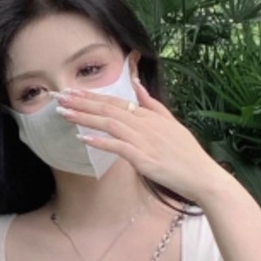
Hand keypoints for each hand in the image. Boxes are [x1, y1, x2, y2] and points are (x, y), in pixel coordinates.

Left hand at [59, 73, 220, 201]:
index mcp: (149, 115)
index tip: (72, 91)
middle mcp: (145, 124)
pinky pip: (118, 147)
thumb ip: (152, 104)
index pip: (116, 101)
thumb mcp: (170, 122)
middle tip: (59, 97)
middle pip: (108, 109)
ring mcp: (144, 140)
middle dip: (82, 102)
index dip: (92, 96)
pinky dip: (100, 141)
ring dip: (85, 117)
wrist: (201, 174)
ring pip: (109, 123)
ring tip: (64, 113)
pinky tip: (82, 139)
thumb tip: (138, 86)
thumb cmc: (186, 153)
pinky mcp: (143, 158)